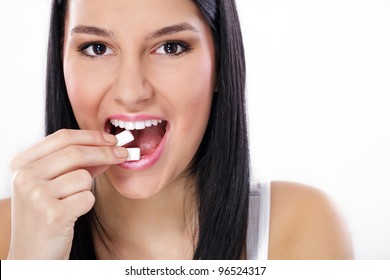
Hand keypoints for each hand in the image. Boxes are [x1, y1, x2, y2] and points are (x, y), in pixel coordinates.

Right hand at [7, 129, 126, 258]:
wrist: (32, 256)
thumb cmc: (45, 216)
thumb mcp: (52, 184)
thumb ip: (76, 164)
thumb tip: (109, 147)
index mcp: (21, 163)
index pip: (63, 137)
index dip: (92, 136)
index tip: (112, 139)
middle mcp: (24, 176)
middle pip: (76, 153)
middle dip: (105, 152)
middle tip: (124, 154)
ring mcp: (36, 195)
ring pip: (84, 177)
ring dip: (86, 189)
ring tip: (70, 204)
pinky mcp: (52, 214)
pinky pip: (87, 197)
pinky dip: (85, 205)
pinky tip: (70, 215)